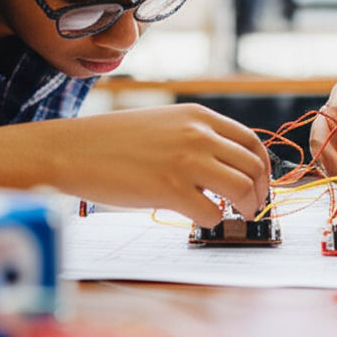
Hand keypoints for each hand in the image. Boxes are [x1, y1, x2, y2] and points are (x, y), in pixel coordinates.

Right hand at [61, 104, 270, 226]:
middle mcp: (198, 135)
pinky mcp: (171, 190)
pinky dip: (212, 220)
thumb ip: (196, 137)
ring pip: (242, 190)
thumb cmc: (112, 142)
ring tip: (233, 216)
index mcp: (199, 116)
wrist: (73, 150)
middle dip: (259, 192)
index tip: (259, 183)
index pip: (251, 141)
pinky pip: (212, 213)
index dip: (263, 167)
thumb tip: (226, 165)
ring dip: (244, 208)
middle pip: (253, 167)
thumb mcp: (164, 123)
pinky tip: (197, 217)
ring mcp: (186, 162)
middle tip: (250, 207)